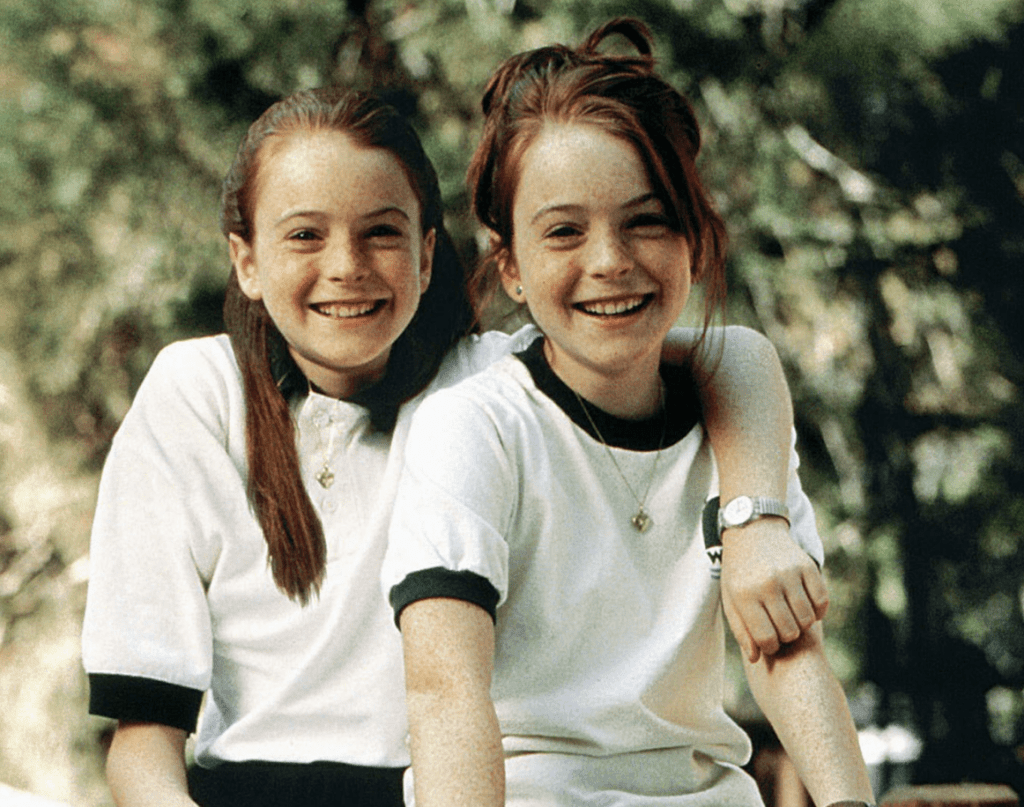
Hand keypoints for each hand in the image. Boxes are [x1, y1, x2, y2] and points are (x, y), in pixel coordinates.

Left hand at [720, 518, 828, 661]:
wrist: (752, 531)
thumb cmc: (739, 571)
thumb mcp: (731, 598)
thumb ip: (742, 629)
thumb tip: (755, 658)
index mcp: (745, 594)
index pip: (766, 638)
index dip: (770, 647)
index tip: (769, 642)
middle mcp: (768, 584)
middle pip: (789, 632)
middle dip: (786, 636)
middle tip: (781, 627)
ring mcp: (789, 574)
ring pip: (807, 620)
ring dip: (802, 624)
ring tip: (791, 616)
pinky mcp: (807, 566)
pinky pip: (822, 602)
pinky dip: (818, 611)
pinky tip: (807, 606)